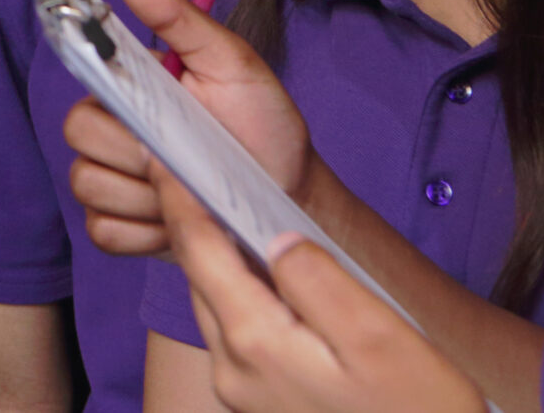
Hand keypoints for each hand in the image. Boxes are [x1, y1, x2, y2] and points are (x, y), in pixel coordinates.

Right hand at [66, 0, 318, 257]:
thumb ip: (180, 20)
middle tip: (188, 158)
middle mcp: (111, 128)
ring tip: (190, 194)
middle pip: (80, 136)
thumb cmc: (265, 126)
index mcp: (130, 86)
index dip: (116, 100)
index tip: (158, 117)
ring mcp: (112, 179)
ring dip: (145, 197)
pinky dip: (142, 234)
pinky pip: (102, 231)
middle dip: (139, 154)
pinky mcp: (120, 227)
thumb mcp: (233, 63)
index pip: (85, 78)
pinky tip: (178, 224)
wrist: (293, 198)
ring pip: (88, 184)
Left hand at [158, 176, 486, 412]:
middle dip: (194, 227)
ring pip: (217, 308)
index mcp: (256, 343)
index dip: (179, 199)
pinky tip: (265, 282)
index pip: (199, 251)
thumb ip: (321, 281)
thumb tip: (278, 237)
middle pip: (201, 279)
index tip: (160, 156)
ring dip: (216, 263)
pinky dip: (239, 298)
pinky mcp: (262, 406)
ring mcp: (244, 394)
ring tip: (228, 218)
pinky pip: (237, 336)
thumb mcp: (383, 340)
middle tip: (195, 176)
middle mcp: (234, 370)